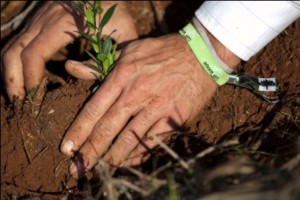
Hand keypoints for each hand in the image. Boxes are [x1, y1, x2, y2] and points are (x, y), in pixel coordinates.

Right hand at [1, 1, 136, 101]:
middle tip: (20, 102)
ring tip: (17, 92)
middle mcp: (44, 19)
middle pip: (15, 51)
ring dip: (10, 70)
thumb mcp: (122, 32)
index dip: (31, 78)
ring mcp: (38, 17)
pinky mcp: (38, 18)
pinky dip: (15, 59)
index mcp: (62, 24)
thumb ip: (105, 56)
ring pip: (11, 44)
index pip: (35, 54)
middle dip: (13, 79)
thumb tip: (71, 71)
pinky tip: (22, 74)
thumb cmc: (116, 10)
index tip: (35, 98)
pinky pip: (18, 39)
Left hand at [60, 31, 239, 178]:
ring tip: (99, 171)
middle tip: (77, 169)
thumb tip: (70, 68)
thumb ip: (98, 65)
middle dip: (90, 151)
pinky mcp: (173, 117)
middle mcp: (136, 93)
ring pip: (129, 139)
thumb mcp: (128, 50)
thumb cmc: (161, 51)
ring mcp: (156, 107)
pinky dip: (140, 154)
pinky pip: (153, 141)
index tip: (67, 148)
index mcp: (122, 76)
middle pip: (108, 128)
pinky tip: (129, 163)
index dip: (78, 131)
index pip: (93, 109)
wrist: (199, 54)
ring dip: (112, 158)